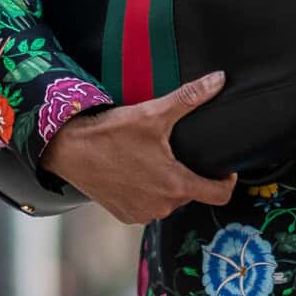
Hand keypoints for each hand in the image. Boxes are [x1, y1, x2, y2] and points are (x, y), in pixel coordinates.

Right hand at [42, 72, 238, 224]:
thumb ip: (190, 98)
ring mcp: (142, 213)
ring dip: (166, 185)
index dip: (226, 181)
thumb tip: (219, 80)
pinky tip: (135, 174)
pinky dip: (146, 193)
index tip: (222, 169)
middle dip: (188, 175)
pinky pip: (147, 206)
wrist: (69, 150)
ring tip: (152, 161)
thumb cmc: (110, 134)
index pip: (219, 194)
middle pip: (191, 194)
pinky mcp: (125, 215)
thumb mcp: (153, 113)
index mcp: (175, 185)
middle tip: (174, 154)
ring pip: (168, 201)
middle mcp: (162, 206)